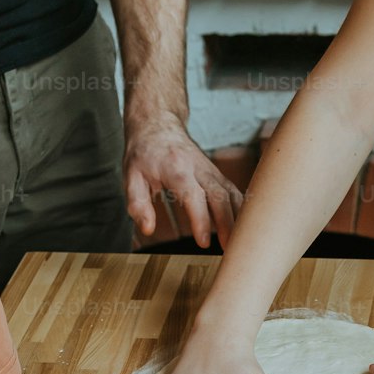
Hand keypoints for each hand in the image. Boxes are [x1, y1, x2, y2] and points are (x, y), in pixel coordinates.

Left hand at [124, 117, 242, 247]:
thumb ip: (138, 204)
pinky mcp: (217, 174)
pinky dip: (241, 209)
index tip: (204, 243)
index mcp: (176, 168)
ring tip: (239, 243)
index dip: (201, 220)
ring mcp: (211, 170)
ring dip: (238, 218)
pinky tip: (242, 228)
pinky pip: (234, 191)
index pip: (194, 196)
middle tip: (229, 249)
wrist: (158, 124)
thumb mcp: (130, 177)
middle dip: (227, 223)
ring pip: (231, 193)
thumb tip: (147, 229)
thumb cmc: (143, 153)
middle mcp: (198, 167)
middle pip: (220, 195)